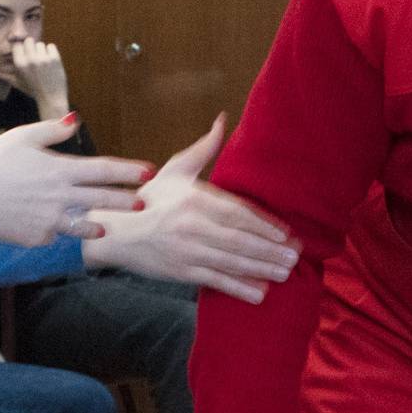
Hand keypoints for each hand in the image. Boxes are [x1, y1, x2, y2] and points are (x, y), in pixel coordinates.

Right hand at [0, 120, 149, 246]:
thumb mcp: (21, 137)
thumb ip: (51, 130)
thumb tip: (75, 119)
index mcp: (60, 169)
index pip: (103, 169)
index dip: (128, 171)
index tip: (148, 172)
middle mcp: (61, 196)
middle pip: (103, 198)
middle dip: (126, 200)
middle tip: (143, 203)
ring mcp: (52, 220)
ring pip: (84, 225)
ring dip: (98, 225)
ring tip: (107, 227)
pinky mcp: (40, 238)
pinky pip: (54, 236)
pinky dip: (55, 232)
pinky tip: (49, 228)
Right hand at [9, 37, 70, 117]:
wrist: (51, 99)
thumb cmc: (33, 91)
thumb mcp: (17, 83)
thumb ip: (4, 76)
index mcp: (19, 64)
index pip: (17, 44)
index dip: (22, 49)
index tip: (26, 56)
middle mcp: (30, 60)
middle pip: (29, 40)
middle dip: (31, 47)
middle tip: (35, 58)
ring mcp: (43, 59)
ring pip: (40, 44)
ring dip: (42, 51)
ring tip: (43, 63)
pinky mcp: (55, 59)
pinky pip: (51, 46)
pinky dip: (51, 52)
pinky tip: (50, 63)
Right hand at [85, 117, 298, 305]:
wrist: (116, 231)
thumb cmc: (149, 199)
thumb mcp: (174, 170)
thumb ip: (203, 148)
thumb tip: (223, 120)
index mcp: (194, 198)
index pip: (237, 212)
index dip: (264, 224)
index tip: (286, 233)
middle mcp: (192, 225)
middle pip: (239, 238)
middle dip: (270, 249)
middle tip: (295, 256)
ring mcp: (188, 250)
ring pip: (232, 260)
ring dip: (261, 268)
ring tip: (286, 272)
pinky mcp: (182, 271)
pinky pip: (216, 280)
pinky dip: (239, 287)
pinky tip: (260, 292)